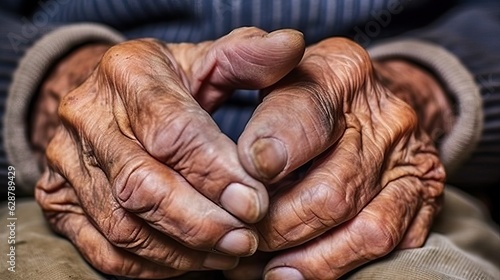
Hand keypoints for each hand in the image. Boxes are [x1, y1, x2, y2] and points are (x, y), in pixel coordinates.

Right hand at [34, 27, 304, 278]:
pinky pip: (103, 250)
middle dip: (201, 220)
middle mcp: (87, 116)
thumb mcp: (208, 60)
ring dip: (182, 249)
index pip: (171, 130)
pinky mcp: (59, 200)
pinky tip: (191, 261)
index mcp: (127, 72)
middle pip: (142, 184)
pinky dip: (152, 266)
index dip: (215, 171)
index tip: (256, 202)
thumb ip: (250, 56)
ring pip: (123, 225)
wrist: (111, 100)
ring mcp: (66, 162)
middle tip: (247, 238)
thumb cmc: (170, 83)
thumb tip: (292, 45)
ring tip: (229, 251)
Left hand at [234, 37, 445, 278]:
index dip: (273, 148)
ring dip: (309, 259)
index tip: (244, 175)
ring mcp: (409, 164)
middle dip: (278, 226)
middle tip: (241, 237)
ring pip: (364, 230)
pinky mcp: (423, 199)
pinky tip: (299, 270)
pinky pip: (387, 246)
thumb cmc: (313, 93)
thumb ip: (249, 90)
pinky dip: (337, 265)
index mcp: (342, 74)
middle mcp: (385, 120)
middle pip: (331, 191)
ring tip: (267, 270)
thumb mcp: (279, 74)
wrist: (379, 100)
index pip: (306, 113)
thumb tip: (229, 162)